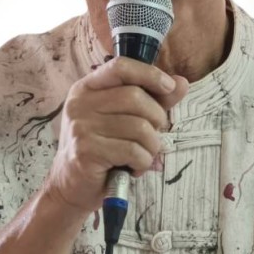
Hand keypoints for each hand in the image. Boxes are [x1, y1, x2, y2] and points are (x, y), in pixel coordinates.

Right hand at [41, 58, 188, 218]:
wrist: (71, 187)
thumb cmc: (101, 150)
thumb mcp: (124, 120)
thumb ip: (152, 100)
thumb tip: (181, 83)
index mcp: (87, 88)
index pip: (120, 66)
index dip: (149, 74)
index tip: (169, 86)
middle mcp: (80, 103)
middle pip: (135, 97)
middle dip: (156, 118)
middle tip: (153, 136)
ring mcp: (81, 127)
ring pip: (139, 127)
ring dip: (152, 146)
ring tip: (143, 155)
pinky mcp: (86, 151)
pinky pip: (133, 151)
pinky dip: (143, 162)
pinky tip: (134, 168)